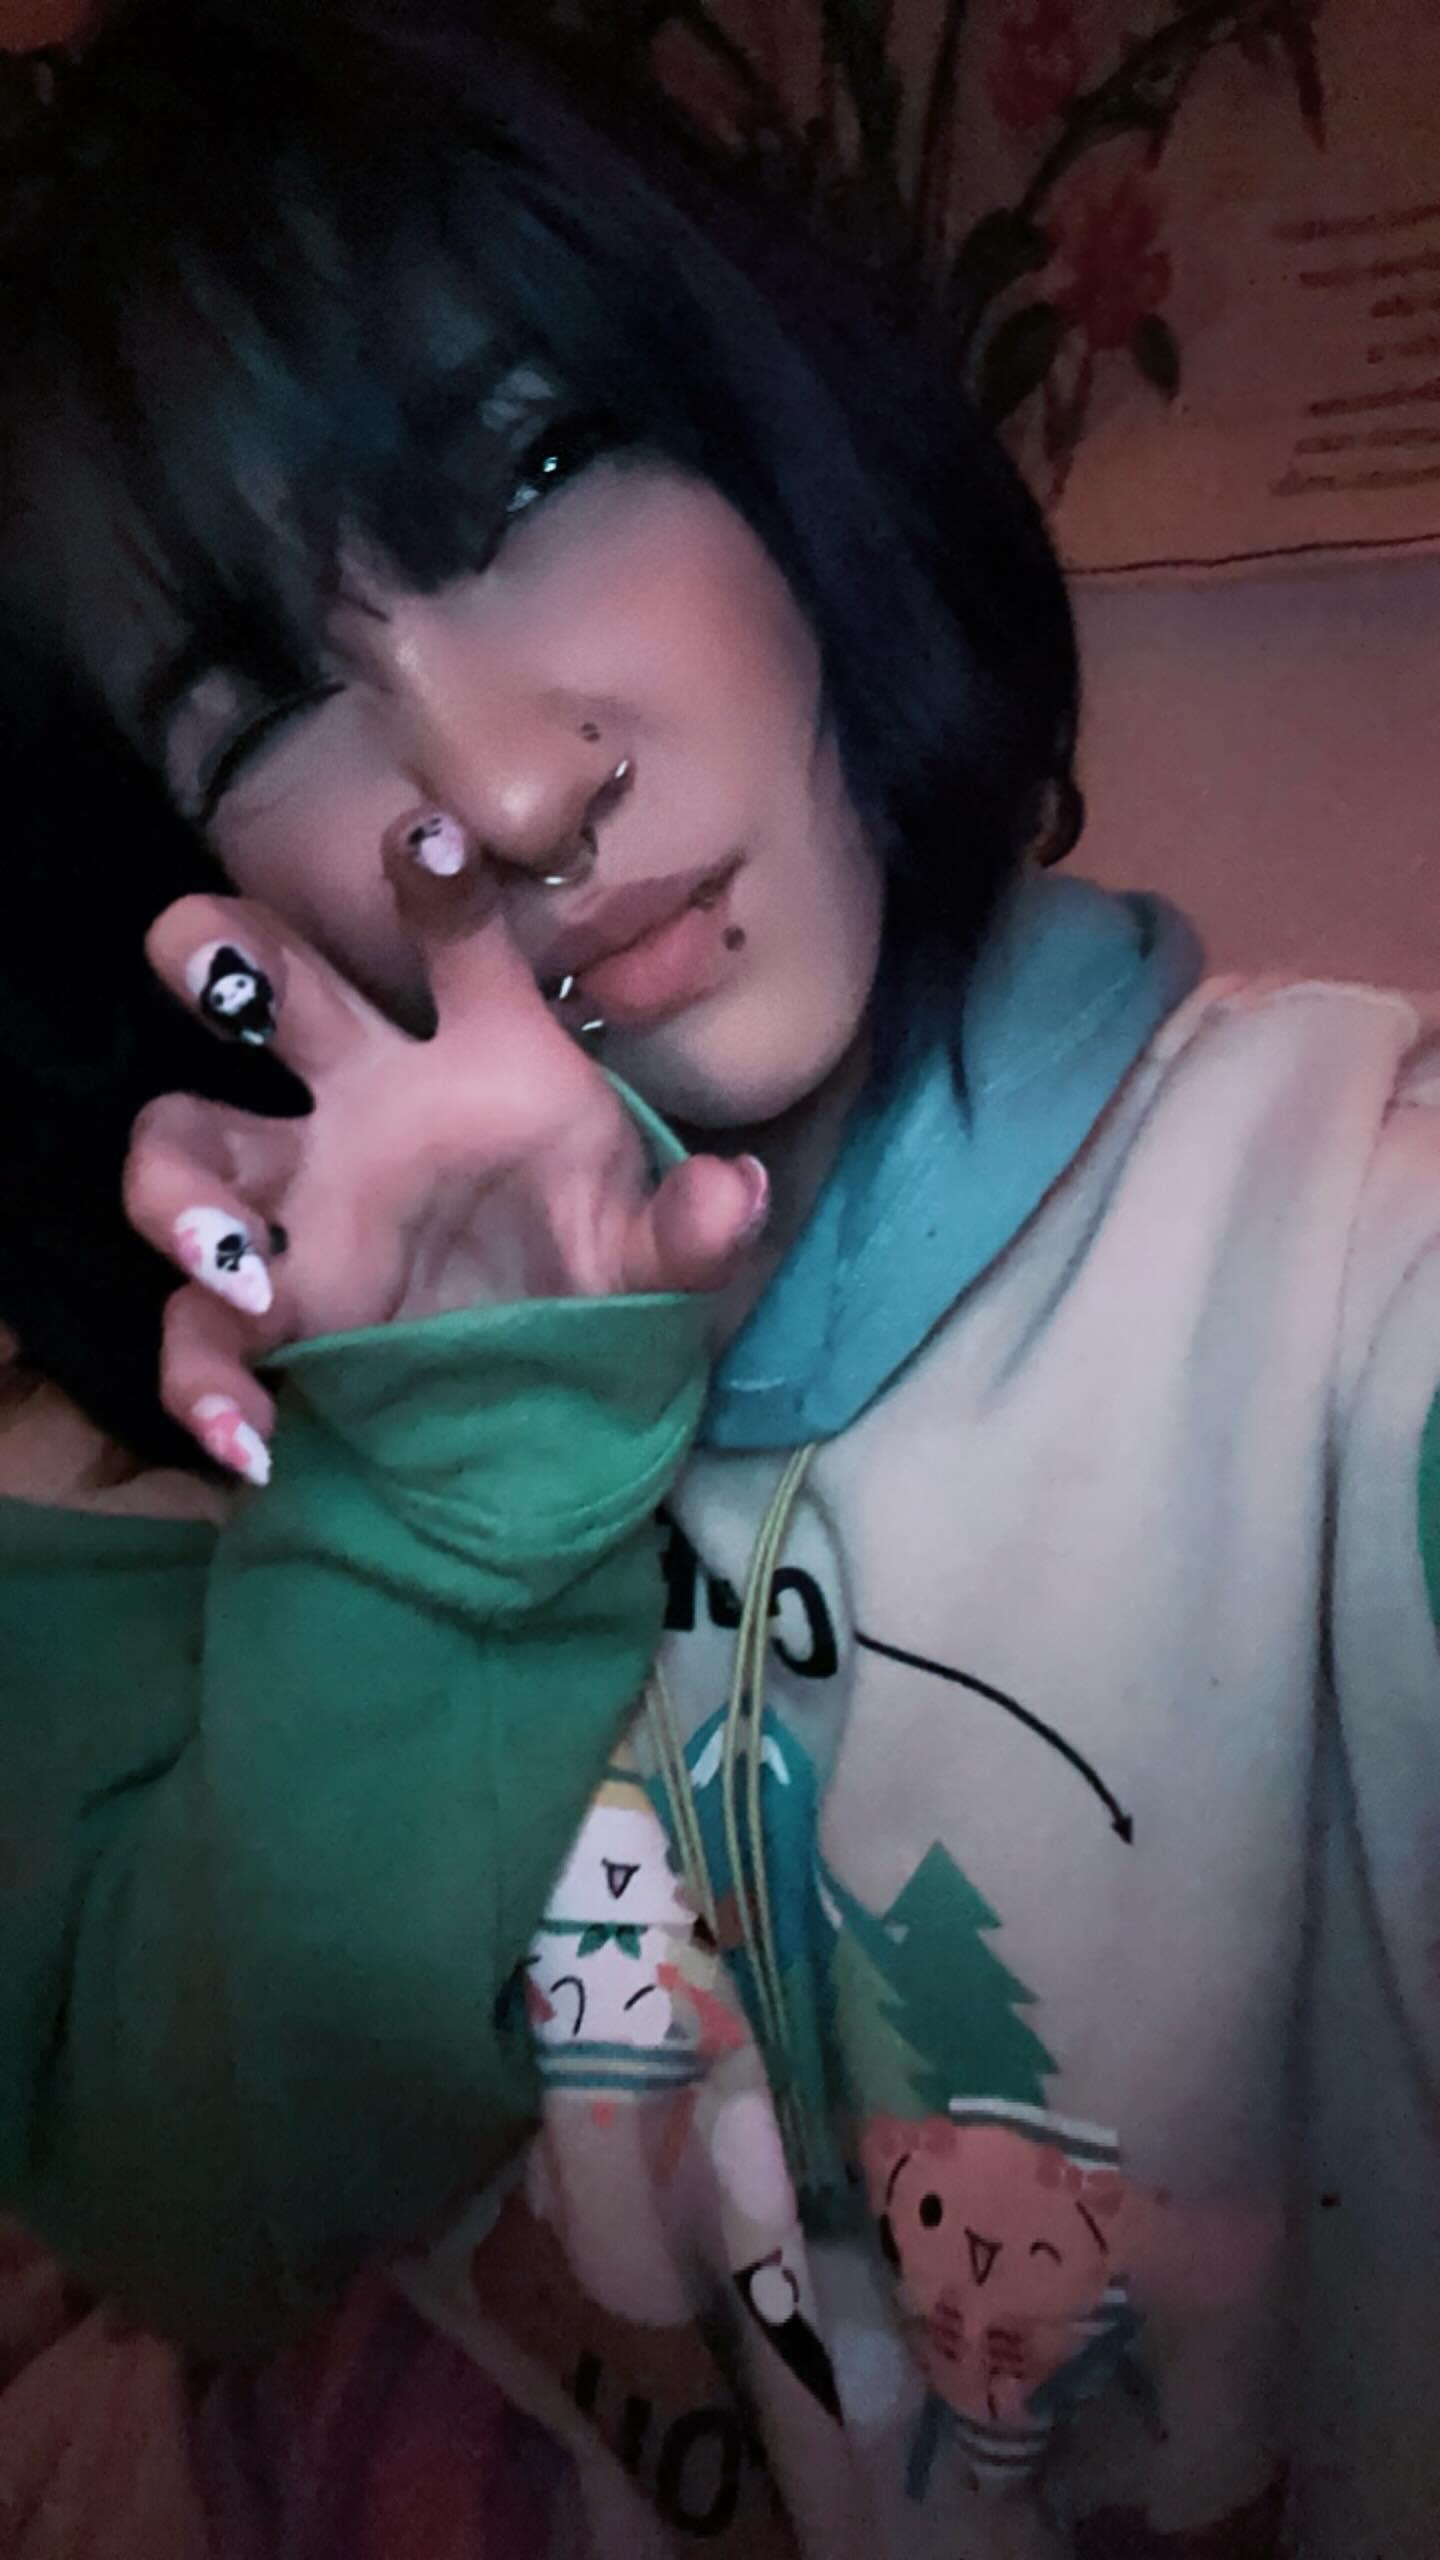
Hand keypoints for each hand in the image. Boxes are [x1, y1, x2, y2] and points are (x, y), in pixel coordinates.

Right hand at [123, 841, 765, 1482]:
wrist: (561, 1404)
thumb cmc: (594, 1282)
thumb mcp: (653, 1260)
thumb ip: (689, 1230)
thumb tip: (739, 1193)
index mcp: (481, 1059)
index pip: (456, 943)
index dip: (438, 888)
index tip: (428, 838)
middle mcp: (369, 1106)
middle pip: (262, 989)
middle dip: (219, 955)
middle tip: (229, 990)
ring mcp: (305, 1206)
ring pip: (184, 1146)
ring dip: (180, 1191)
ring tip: (236, 1262)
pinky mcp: (279, 1313)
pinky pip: (201, 1334)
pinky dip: (207, 1385)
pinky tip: (251, 1439)